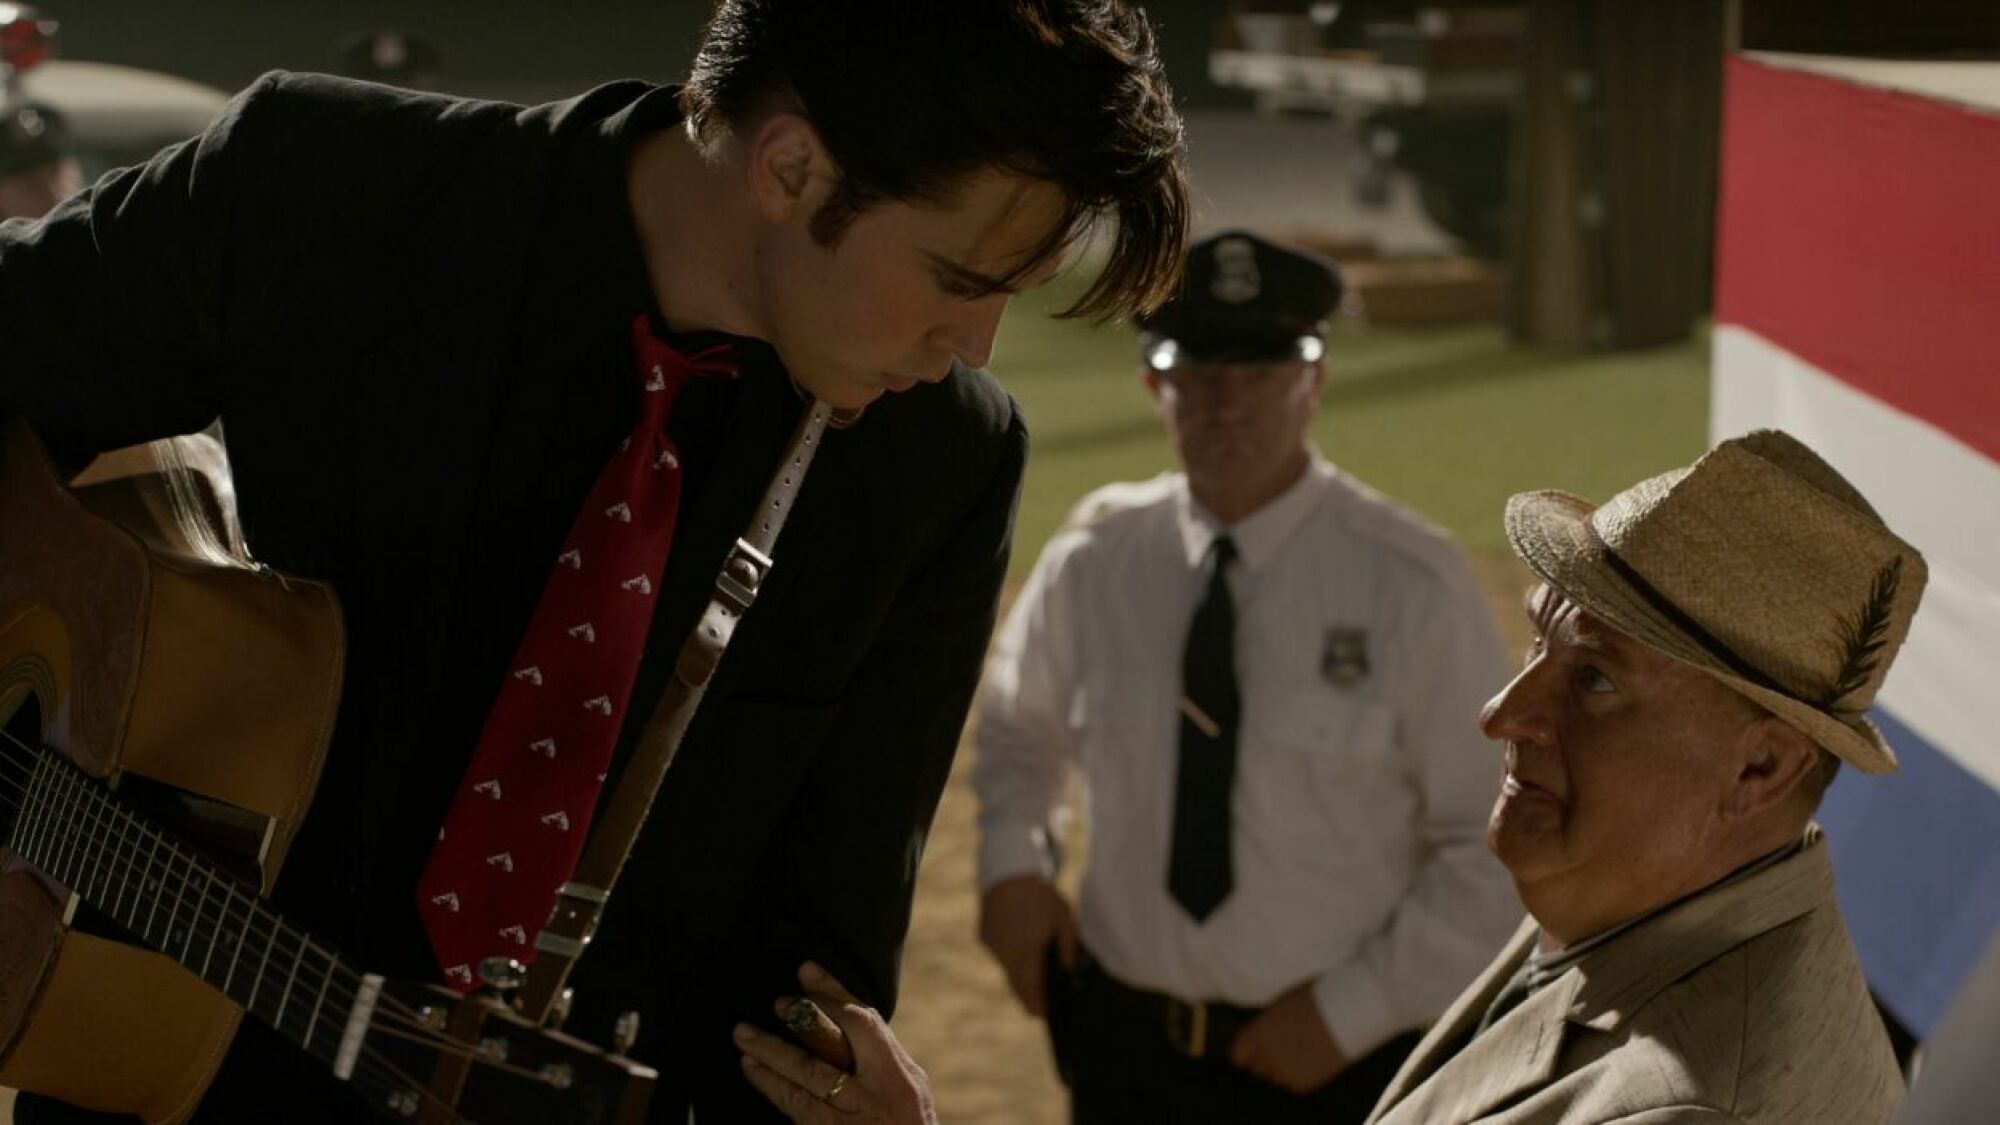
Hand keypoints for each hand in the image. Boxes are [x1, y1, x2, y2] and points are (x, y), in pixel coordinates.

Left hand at [737, 962, 937, 1123]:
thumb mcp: (908, 1087)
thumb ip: (881, 1055)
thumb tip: (845, 1013)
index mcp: (897, 1075)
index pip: (865, 1024)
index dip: (834, 994)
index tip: (807, 970)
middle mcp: (875, 1094)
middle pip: (835, 1047)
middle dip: (803, 1020)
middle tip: (777, 1002)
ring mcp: (849, 1119)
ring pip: (807, 1078)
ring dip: (772, 1054)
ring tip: (744, 1037)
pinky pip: (795, 1107)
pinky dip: (772, 1086)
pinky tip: (752, 1071)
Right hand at [977, 875, 1076, 1016]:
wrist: (1008, 870)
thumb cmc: (1041, 895)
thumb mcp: (1063, 919)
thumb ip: (1067, 949)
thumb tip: (1070, 975)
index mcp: (1027, 950)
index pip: (1031, 992)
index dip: (1039, 1007)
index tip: (1048, 1016)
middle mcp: (1006, 952)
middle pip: (1017, 986)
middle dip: (1031, 994)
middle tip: (1046, 1000)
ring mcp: (992, 946)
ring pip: (1008, 969)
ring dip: (1022, 970)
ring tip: (1037, 962)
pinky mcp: (984, 937)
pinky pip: (1000, 953)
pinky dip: (1011, 952)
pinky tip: (1022, 939)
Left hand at [1228, 982, 1347, 1094]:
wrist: (1346, 1012)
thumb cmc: (1315, 1000)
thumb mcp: (1281, 1004)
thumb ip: (1266, 1024)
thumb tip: (1260, 1035)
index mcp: (1256, 1034)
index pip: (1237, 1055)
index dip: (1246, 1054)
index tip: (1253, 1052)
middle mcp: (1265, 1056)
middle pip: (1255, 1070)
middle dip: (1263, 1063)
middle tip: (1280, 1053)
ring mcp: (1283, 1072)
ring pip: (1274, 1080)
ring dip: (1281, 1072)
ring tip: (1299, 1055)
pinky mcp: (1302, 1084)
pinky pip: (1292, 1086)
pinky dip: (1298, 1078)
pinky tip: (1310, 1061)